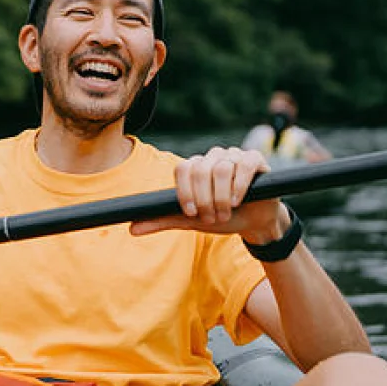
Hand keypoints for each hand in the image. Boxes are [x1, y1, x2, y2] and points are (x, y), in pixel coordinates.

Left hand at [129, 147, 286, 242]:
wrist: (253, 222)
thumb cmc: (221, 217)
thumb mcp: (190, 221)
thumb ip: (163, 220)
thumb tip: (132, 229)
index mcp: (195, 168)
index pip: (182, 169)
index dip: (185, 192)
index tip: (191, 213)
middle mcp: (212, 157)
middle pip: (201, 169)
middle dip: (205, 199)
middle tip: (212, 217)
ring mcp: (233, 156)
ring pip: (221, 168)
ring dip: (222, 197)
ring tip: (226, 212)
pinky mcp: (254, 159)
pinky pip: (244, 165)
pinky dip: (239, 185)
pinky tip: (239, 201)